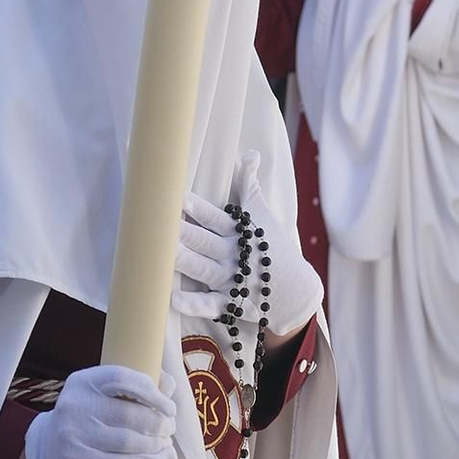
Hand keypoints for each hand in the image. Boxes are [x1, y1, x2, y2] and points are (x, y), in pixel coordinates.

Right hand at [22, 365, 177, 458]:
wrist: (47, 449)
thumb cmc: (87, 416)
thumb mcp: (103, 394)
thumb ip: (136, 386)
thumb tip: (169, 384)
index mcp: (85, 381)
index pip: (123, 378)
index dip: (152, 392)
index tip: (170, 407)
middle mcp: (75, 405)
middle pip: (130, 414)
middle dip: (159, 424)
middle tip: (169, 429)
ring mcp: (73, 434)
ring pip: (128, 442)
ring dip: (155, 446)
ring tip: (165, 445)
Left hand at [172, 152, 323, 338]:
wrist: (297, 291)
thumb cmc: (273, 247)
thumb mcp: (264, 215)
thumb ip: (250, 185)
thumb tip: (250, 153)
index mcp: (239, 231)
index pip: (215, 217)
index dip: (197, 208)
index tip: (178, 197)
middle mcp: (233, 254)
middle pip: (204, 242)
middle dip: (184, 233)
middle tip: (161, 226)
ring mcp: (232, 280)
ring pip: (203, 270)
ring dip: (184, 262)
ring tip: (163, 255)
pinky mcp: (232, 304)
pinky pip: (212, 305)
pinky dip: (195, 304)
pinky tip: (174, 300)